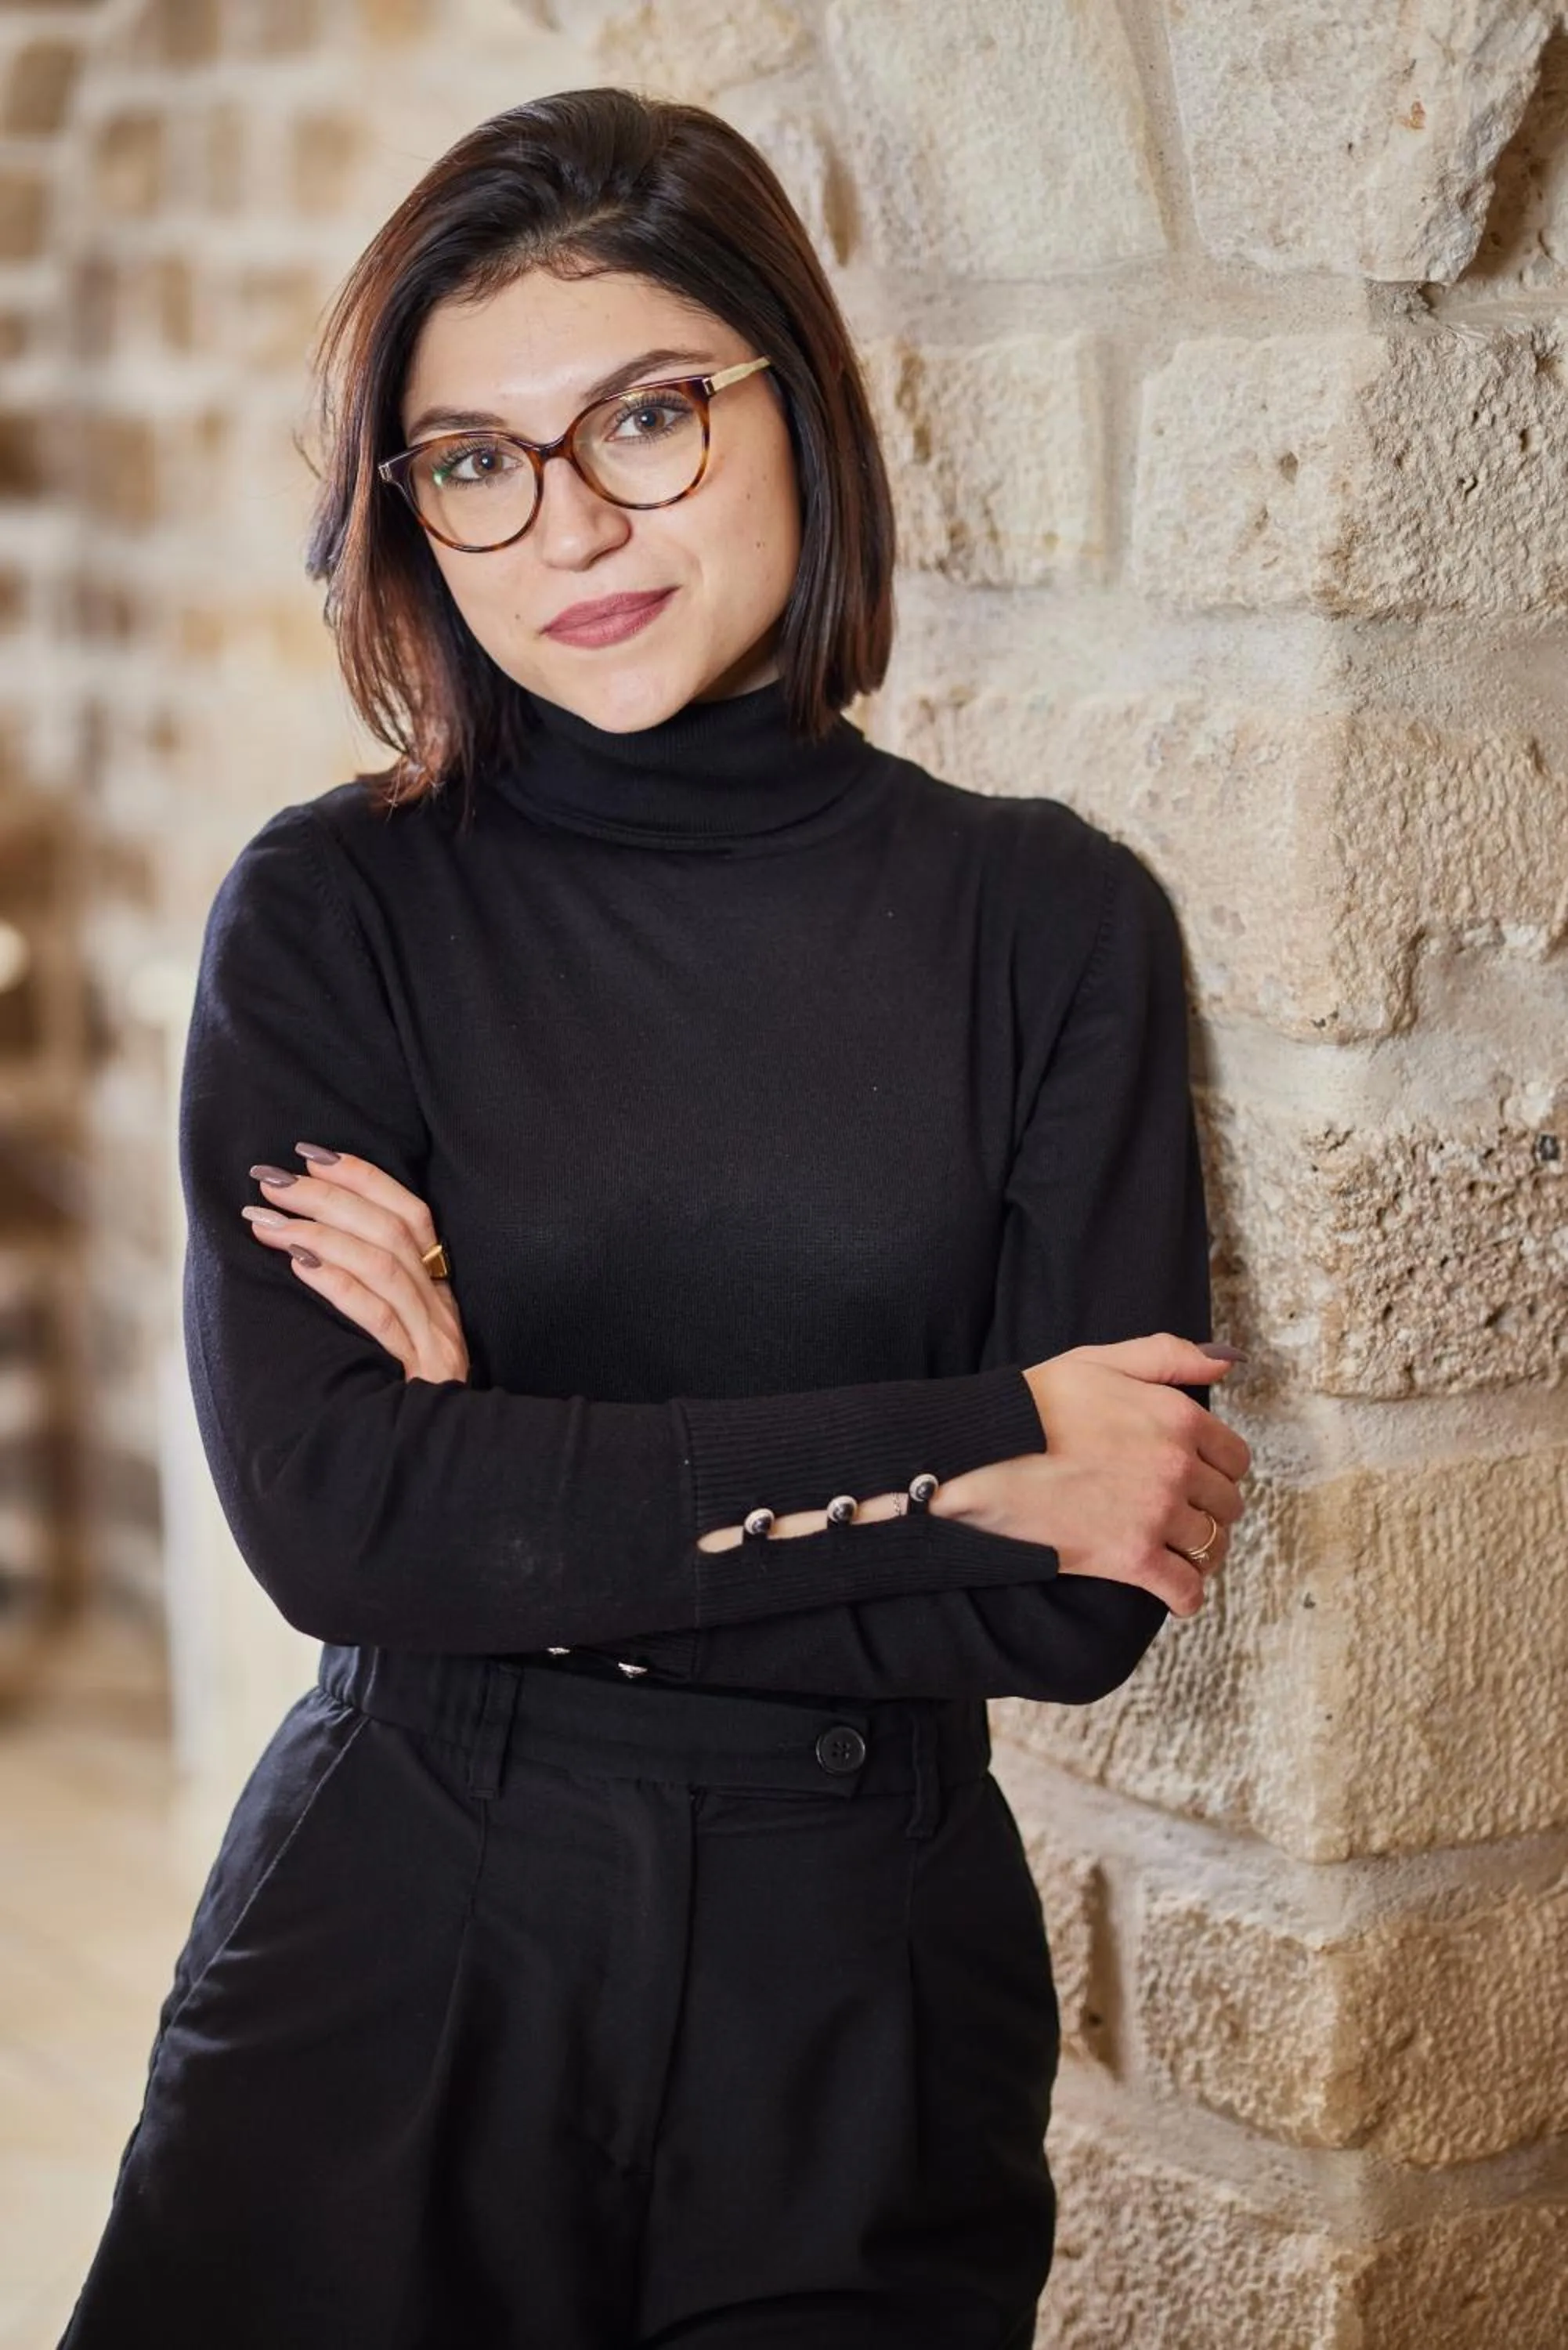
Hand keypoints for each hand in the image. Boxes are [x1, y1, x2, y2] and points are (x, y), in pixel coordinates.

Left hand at [240, 1143, 469, 1385]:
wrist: (433, 1478)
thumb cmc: (392, 1409)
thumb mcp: (390, 1346)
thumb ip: (367, 1298)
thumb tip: (299, 1242)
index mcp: (439, 1297)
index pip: (413, 1216)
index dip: (365, 1178)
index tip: (311, 1153)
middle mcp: (444, 1314)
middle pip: (394, 1231)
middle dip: (328, 1197)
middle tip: (271, 1180)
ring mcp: (436, 1345)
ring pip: (384, 1266)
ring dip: (320, 1234)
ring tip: (266, 1221)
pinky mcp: (421, 1378)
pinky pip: (379, 1320)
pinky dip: (339, 1285)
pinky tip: (299, 1266)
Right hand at [933, 1334, 1250, 1616]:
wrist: (981, 1455)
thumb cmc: (1034, 1405)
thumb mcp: (1100, 1360)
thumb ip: (1169, 1356)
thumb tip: (1226, 1361)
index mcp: (1177, 1417)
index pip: (1234, 1457)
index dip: (1218, 1469)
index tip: (1197, 1477)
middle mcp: (1177, 1467)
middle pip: (1227, 1503)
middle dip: (1209, 1509)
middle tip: (1182, 1514)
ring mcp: (1157, 1515)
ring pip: (1212, 1546)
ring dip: (1200, 1551)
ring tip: (1177, 1550)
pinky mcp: (1133, 1559)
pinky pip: (1186, 1589)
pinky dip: (1185, 1595)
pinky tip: (1173, 1591)